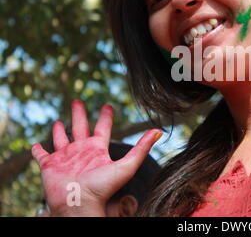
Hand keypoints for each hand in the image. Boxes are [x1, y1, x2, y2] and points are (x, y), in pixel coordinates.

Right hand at [31, 100, 161, 215]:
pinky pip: (41, 155)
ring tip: (59, 121)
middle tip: (77, 101)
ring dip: (59, 131)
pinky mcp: (49, 165)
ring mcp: (64, 158)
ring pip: (61, 139)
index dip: (105, 116)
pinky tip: (35, 144)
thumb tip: (159, 131)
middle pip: (80, 127)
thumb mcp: (126, 165)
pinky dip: (37, 150)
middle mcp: (81, 151)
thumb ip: (142, 148)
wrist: (79, 204)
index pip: (102, 128)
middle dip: (79, 114)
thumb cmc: (102, 188)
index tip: (108, 105)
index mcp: (98, 149)